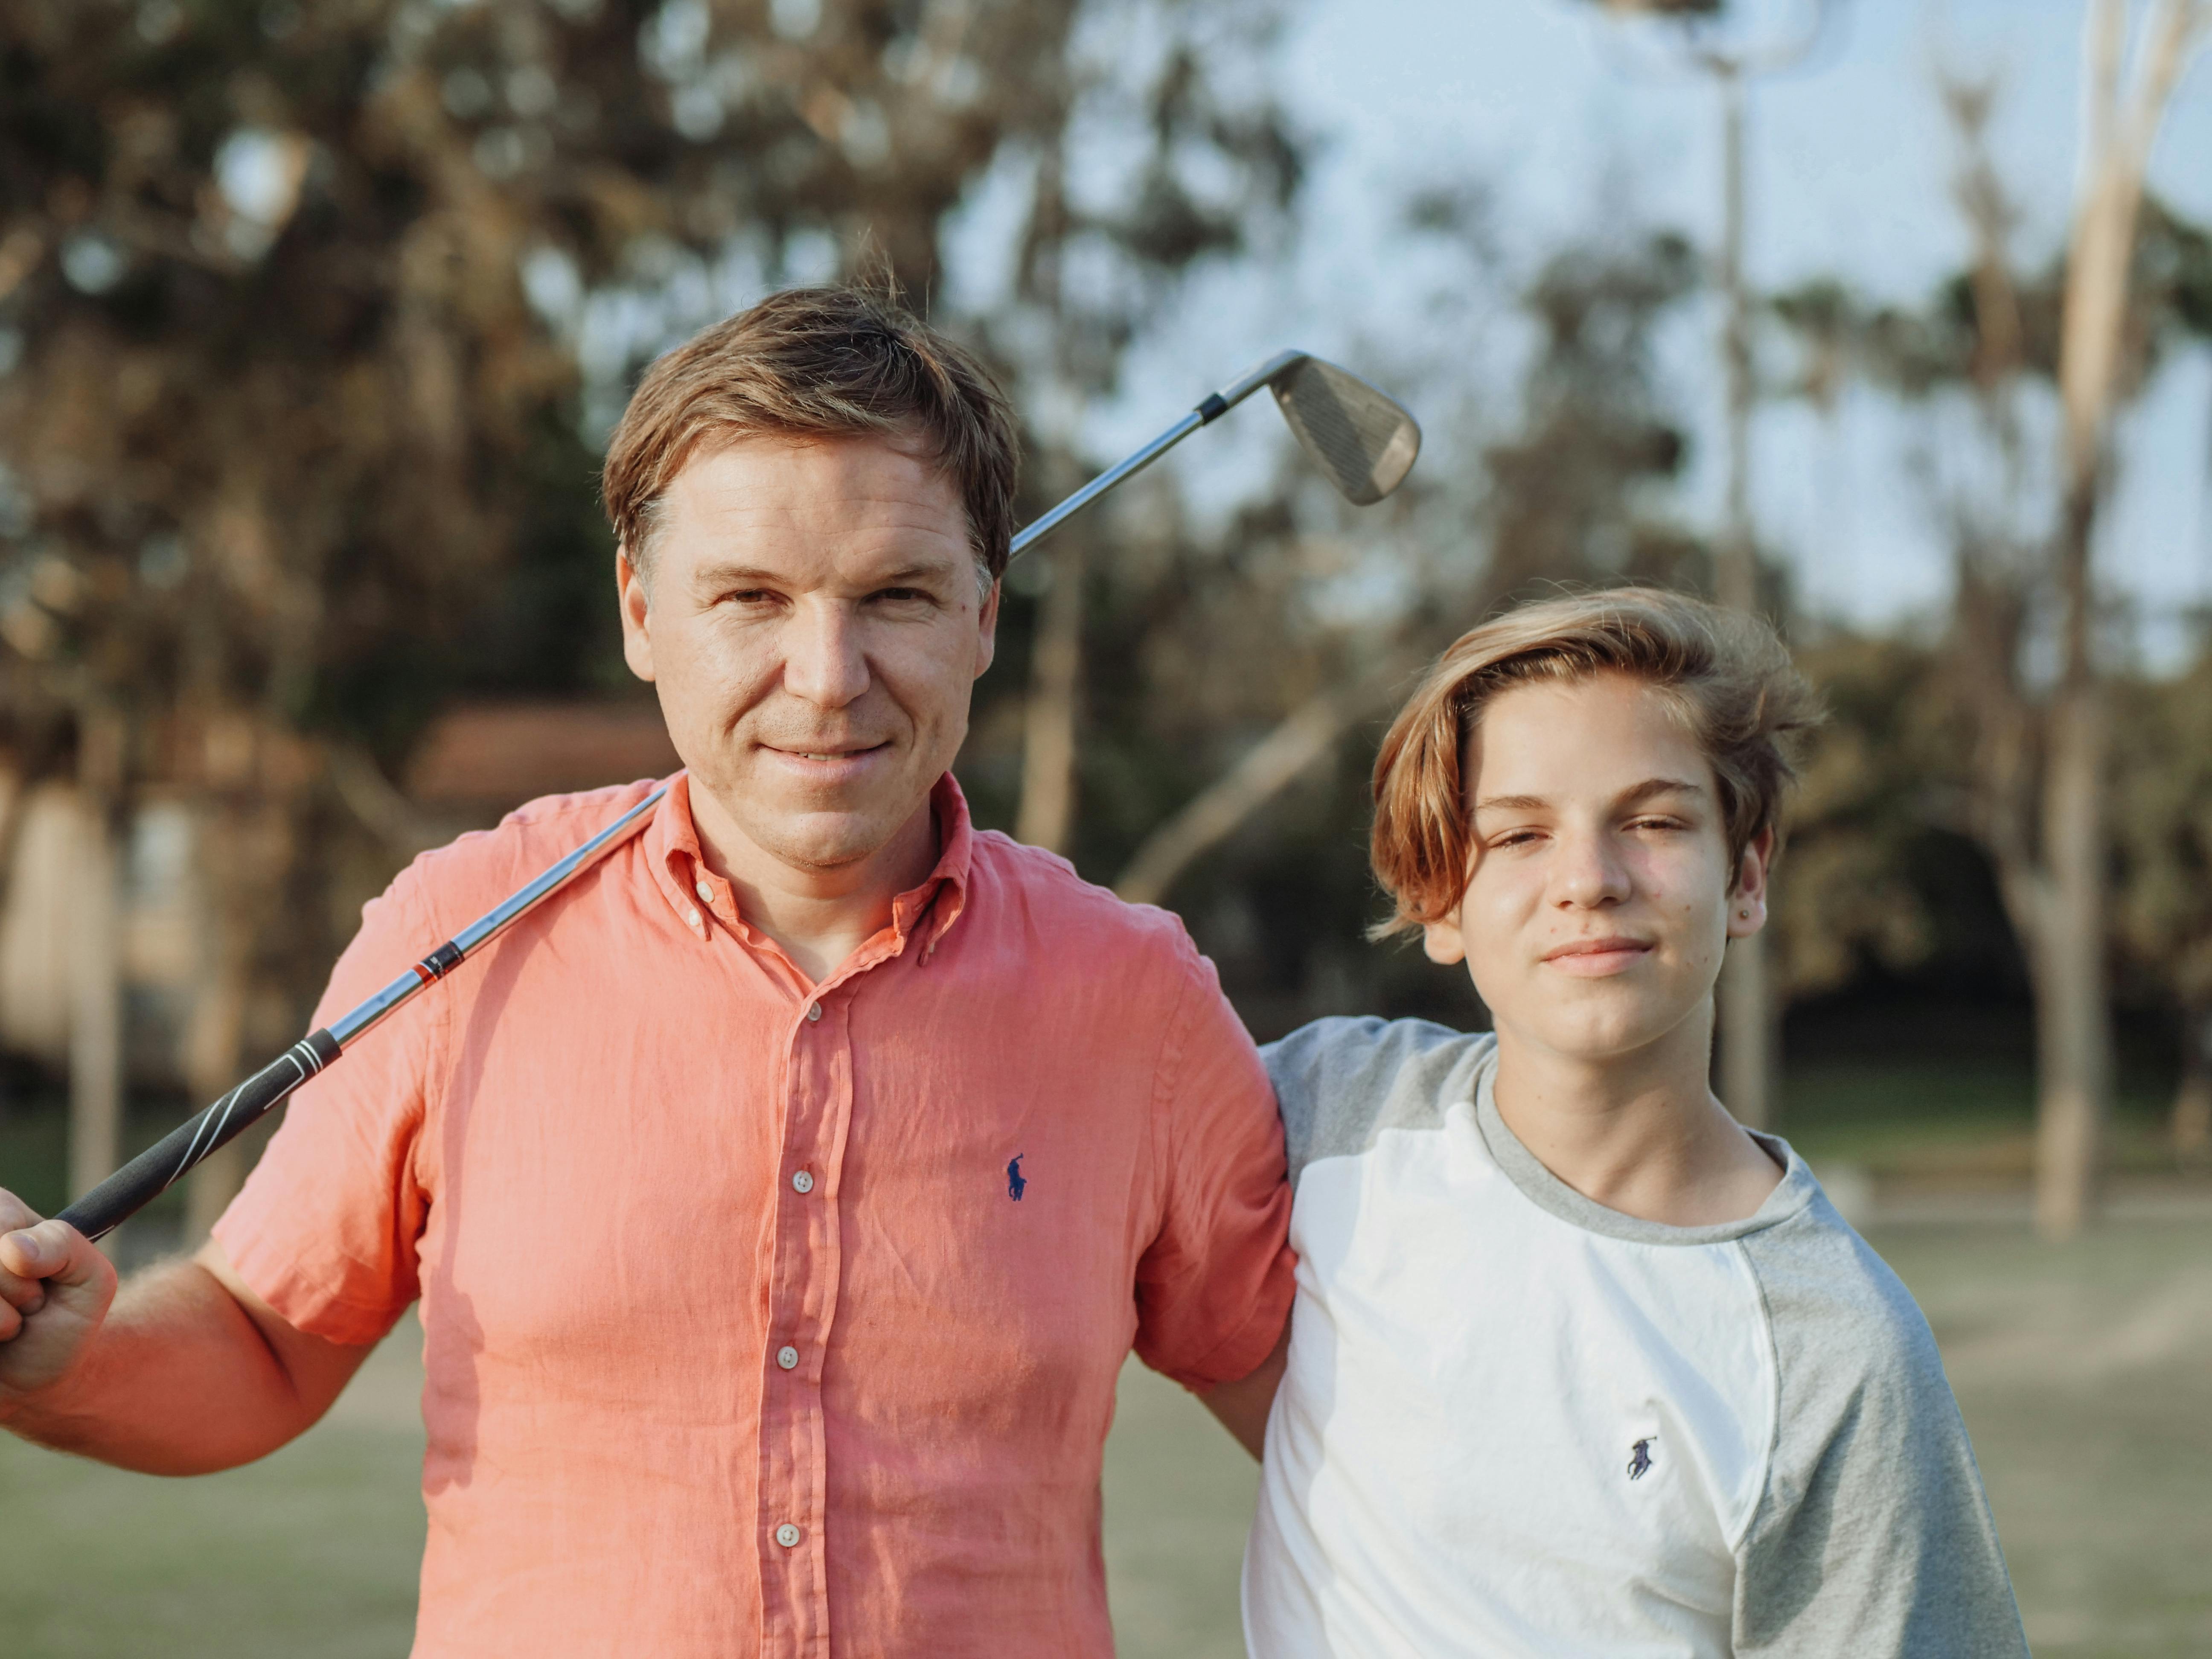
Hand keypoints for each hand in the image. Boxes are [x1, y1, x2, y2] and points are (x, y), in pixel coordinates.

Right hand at [0, 1187, 118, 1408]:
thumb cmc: (65, 1321)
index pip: (3, 1232)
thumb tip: (12, 1247)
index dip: (27, 1270)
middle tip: (24, 1308)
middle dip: (10, 1295)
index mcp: (4, 1212)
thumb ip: (65, 1247)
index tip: (42, 1285)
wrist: (33, 1379)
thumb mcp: (91, 1280)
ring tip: (7, 1326)